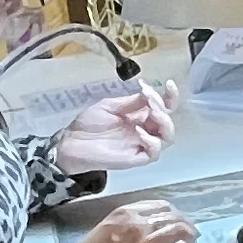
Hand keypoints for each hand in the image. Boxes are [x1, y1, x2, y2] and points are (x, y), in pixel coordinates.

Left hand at [57, 79, 179, 174]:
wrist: (71, 143)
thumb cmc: (88, 124)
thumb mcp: (111, 105)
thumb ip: (132, 102)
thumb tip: (150, 93)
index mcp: (140, 117)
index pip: (164, 108)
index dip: (171, 97)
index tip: (169, 84)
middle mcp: (145, 131)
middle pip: (168, 122)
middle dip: (164, 107)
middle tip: (149, 98)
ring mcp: (141, 145)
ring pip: (168, 138)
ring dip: (164, 122)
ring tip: (151, 112)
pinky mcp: (135, 158)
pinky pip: (154, 152)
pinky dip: (152, 140)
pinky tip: (139, 131)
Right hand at [80, 198, 198, 242]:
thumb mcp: (107, 224)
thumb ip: (128, 220)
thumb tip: (147, 223)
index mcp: (128, 212)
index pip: (161, 206)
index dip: (173, 212)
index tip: (177, 217)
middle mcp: (141, 224)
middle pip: (173, 218)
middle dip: (185, 223)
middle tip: (191, 231)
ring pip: (177, 233)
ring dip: (189, 236)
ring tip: (193, 241)